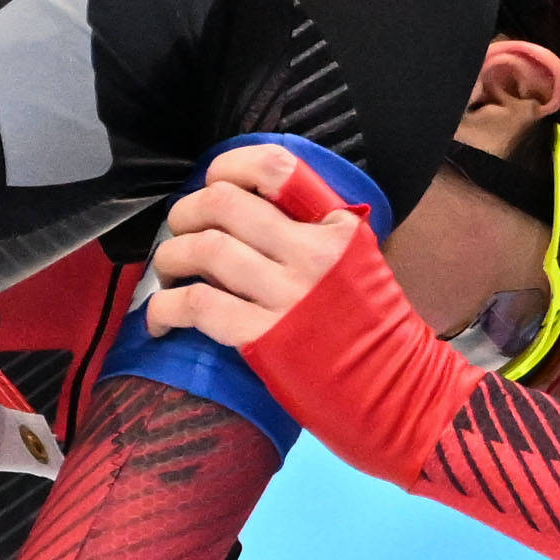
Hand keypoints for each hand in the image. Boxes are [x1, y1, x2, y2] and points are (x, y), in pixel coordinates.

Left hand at [146, 145, 363, 348]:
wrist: (397, 393)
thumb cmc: (370, 332)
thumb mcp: (356, 263)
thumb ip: (312, 234)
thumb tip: (242, 214)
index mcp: (337, 227)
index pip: (275, 168)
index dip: (229, 166)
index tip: (212, 183)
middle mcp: (312, 253)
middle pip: (223, 202)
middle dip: (185, 214)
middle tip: (181, 234)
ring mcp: (288, 294)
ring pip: (203, 248)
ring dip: (170, 258)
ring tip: (169, 274)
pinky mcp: (265, 337)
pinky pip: (197, 304)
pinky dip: (165, 308)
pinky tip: (161, 320)